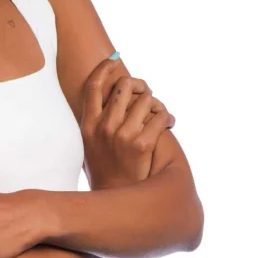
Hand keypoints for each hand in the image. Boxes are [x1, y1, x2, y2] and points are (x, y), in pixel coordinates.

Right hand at [81, 61, 174, 189]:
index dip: (105, 67)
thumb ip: (96, 122)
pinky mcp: (141, 144)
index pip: (94, 86)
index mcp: (88, 126)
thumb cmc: (104, 171)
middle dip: (139, 87)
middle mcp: (103, 128)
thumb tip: (108, 95)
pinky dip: (168, 118)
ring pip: (146, 99)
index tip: (115, 59)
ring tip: (160, 114)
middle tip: (146, 95)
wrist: (115, 198)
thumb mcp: (90, 146)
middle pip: (124, 86)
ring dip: (156, 103)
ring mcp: (122, 136)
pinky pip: (161, 116)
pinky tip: (169, 124)